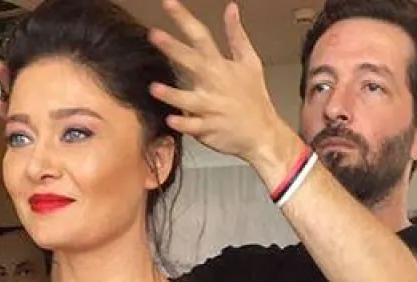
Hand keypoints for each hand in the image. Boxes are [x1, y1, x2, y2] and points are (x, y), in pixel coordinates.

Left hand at [148, 1, 301, 178]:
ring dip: (172, 94)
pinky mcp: (209, 129)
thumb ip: (237, 35)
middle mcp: (213, 83)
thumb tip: (231, 7)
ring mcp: (211, 107)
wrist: (262, 133)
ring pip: (188, 99)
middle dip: (172, 48)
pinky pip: (194, 126)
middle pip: (191, 61)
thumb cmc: (254, 98)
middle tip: (154, 35)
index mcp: (220, 65)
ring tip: (154, 88)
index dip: (183, 18)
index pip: (200, 35)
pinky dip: (183, 123)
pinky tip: (171, 119)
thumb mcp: (250, 62)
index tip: (168, 3)